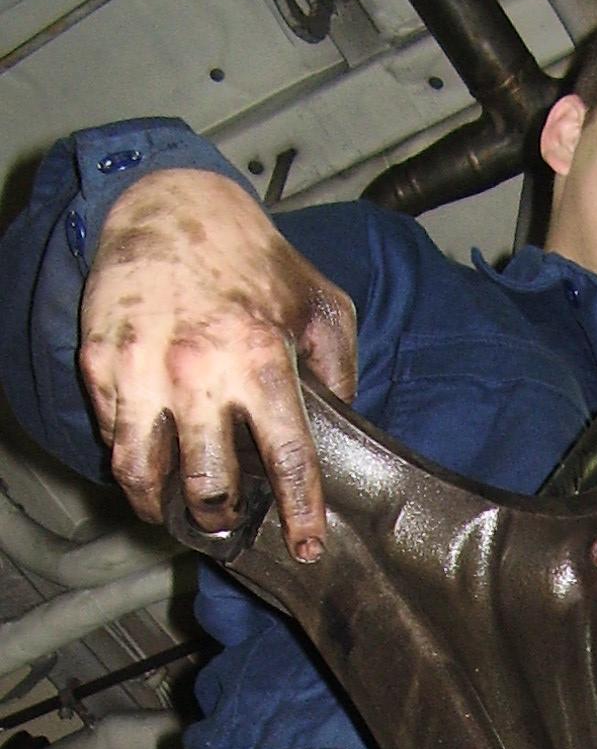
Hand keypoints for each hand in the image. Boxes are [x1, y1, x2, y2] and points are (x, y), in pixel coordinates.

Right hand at [79, 170, 356, 560]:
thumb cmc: (249, 255)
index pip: (287, 461)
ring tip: (179, 514)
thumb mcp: (320, 303)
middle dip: (223, 518)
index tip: (306, 546)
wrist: (166, 202)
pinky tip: (149, 466)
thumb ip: (340, 367)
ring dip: (164, 507)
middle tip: (231, 523)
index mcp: (260, 359)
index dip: (299, 515)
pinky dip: (130, 463)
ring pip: (143, 474)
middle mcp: (198, 372)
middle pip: (208, 485)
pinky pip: (111, 437)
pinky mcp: (100, 362)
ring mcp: (142, 369)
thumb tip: (344, 422)